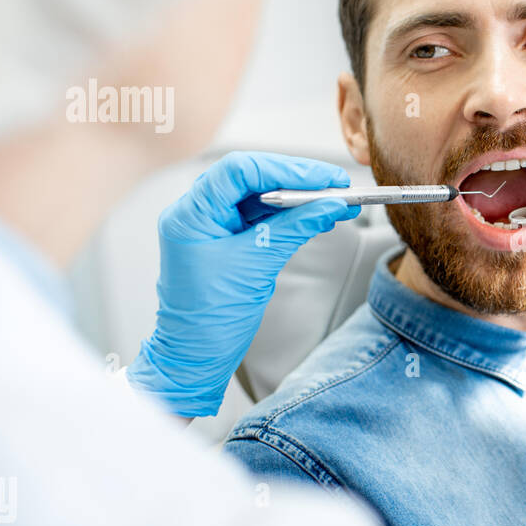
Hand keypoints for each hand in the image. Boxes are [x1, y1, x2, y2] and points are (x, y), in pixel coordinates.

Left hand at [127, 151, 359, 416]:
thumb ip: (293, 230)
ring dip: (297, 198)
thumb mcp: (257, 268)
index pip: (239, 172)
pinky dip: (290, 216)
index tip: (322, 180)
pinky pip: (261, 217)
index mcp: (191, 216)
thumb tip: (329, 205)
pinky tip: (317, 216)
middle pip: (250, 178)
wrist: (195, 356)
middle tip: (335, 186)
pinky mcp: (226, 239)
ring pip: (259, 197)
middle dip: (295, 180)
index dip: (284, 170)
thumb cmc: (209, 320)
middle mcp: (197, 214)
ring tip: (334, 202)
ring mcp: (211, 226)